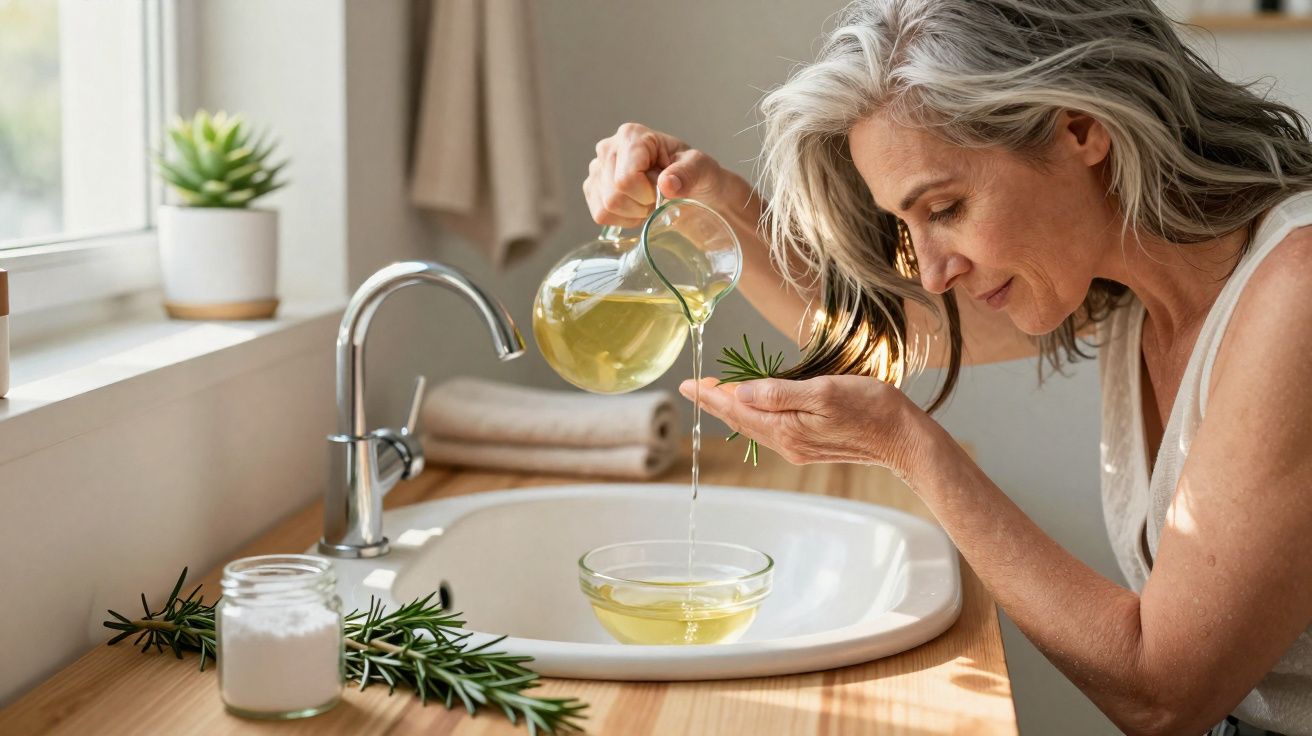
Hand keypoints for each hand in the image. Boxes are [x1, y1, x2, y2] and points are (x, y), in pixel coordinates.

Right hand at [583, 123, 726, 227]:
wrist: (696, 193)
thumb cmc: (698, 177)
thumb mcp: (704, 170)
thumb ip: (688, 173)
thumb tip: (666, 183)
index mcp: (632, 136)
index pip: (626, 178)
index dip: (647, 193)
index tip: (664, 189)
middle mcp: (608, 148)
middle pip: (614, 194)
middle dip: (641, 204)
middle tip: (659, 196)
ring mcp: (597, 169)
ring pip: (607, 207)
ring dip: (634, 212)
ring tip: (649, 201)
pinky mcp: (593, 189)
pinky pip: (601, 215)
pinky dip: (623, 220)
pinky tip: (638, 208)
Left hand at [678, 375, 937, 477]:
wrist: (904, 439)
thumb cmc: (870, 409)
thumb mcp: (823, 392)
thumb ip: (779, 393)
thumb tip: (741, 392)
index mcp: (785, 429)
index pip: (736, 410)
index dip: (711, 395)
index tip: (688, 384)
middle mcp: (786, 443)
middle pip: (740, 421)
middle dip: (716, 402)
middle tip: (694, 386)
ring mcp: (798, 446)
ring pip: (754, 426)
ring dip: (734, 409)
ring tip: (716, 393)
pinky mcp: (810, 445)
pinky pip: (771, 429)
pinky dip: (754, 415)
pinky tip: (753, 406)